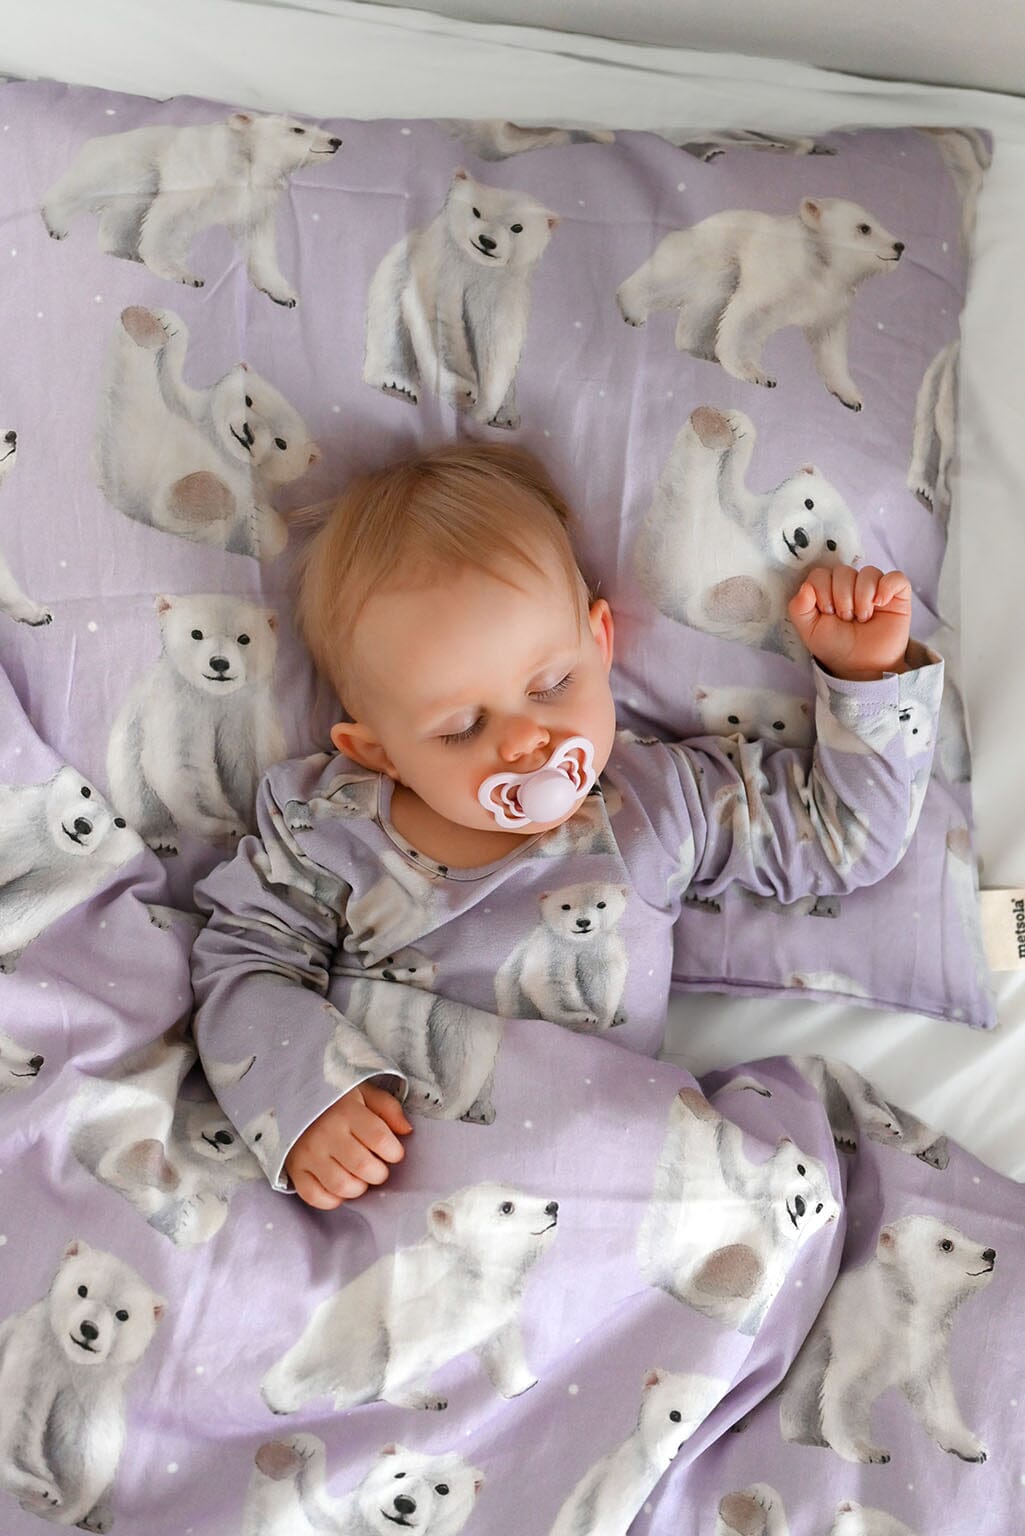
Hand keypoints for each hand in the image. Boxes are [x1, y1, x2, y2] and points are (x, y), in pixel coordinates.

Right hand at [284, 1082, 411, 1209]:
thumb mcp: (364, 1093)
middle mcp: (326, 1133)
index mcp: (347, 1111)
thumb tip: (407, 1131)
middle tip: (377, 1167)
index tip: (394, 1153)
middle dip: (379, 1173)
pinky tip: (340, 1188)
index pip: (379, 1138)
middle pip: (363, 1166)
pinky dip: (332, 1200)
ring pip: (341, 1185)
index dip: (394, 1152)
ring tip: (360, 1178)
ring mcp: (308, 1153)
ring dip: (359, 1188)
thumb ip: (388, 1108)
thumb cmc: (336, 1101)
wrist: (293, 1099)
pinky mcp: (295, 1169)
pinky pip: (315, 1196)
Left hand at [788, 566, 911, 680]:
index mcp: (828, 589)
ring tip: (863, 618)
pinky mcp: (897, 594)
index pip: (821, 574)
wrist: (861, 666)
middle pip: (844, 572)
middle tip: (847, 619)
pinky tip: (880, 604)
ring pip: (868, 573)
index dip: (823, 592)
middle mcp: (851, 584)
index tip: (828, 614)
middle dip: (842, 598)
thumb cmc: (837, 647)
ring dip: (862, 598)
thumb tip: (805, 587)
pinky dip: (886, 588)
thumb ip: (799, 608)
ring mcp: (875, 587)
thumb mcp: (810, 631)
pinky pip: (895, 578)